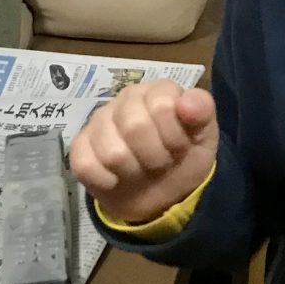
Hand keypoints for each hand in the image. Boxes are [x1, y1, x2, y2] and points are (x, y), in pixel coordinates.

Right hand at [70, 81, 218, 224]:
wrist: (163, 193)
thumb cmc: (183, 157)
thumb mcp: (204, 137)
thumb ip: (202, 112)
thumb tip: (187, 104)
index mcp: (156, 91)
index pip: (162, 105)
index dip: (175, 135)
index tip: (180, 146)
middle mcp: (125, 99)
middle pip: (134, 127)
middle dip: (156, 155)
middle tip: (161, 161)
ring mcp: (99, 122)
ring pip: (112, 152)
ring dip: (134, 170)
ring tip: (141, 168)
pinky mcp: (80, 147)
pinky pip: (86, 166)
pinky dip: (106, 180)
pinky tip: (116, 179)